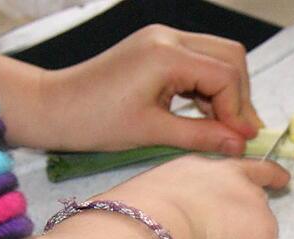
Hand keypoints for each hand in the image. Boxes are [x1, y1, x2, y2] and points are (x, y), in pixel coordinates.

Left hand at [34, 25, 262, 154]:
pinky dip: (209, 88)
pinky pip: (199, 61)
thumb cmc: (94, 121)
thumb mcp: (152, 133)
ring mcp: (162, 40)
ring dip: (226, 92)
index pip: (225, 75)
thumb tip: (241, 144)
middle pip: (230, 57)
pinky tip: (203, 115)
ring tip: (220, 127)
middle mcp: (168, 38)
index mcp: (166, 55)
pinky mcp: (156, 49)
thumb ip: (201, 136)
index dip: (238, 110)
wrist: (53, 107)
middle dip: (239, 96)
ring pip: (217, 57)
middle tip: (238, 132)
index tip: (241, 141)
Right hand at [95, 156, 289, 238]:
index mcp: (205, 169)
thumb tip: (178, 238)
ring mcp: (257, 210)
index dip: (267, 175)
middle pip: (255, 211)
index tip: (283, 180)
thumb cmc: (134, 218)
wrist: (149, 227)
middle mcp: (238, 182)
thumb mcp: (154, 202)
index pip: (245, 169)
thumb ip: (176, 213)